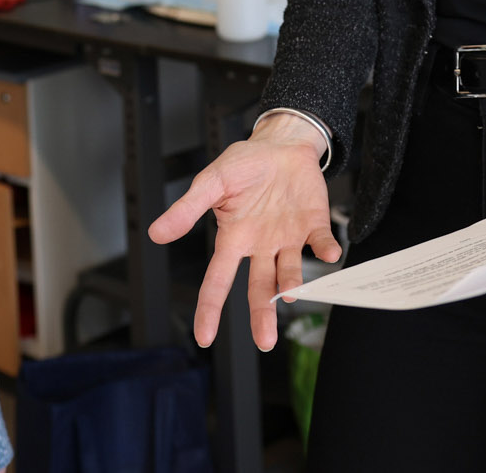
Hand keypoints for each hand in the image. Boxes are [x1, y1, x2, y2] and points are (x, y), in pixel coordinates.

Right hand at [148, 113, 340, 350]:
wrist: (281, 144)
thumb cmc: (245, 164)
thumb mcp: (211, 182)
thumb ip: (187, 209)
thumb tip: (156, 233)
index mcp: (234, 238)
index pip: (218, 280)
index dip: (210, 308)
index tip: (204, 336)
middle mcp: (261, 245)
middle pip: (260, 288)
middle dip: (262, 314)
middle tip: (264, 341)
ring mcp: (288, 238)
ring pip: (289, 271)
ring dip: (291, 284)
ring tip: (289, 294)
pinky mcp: (313, 225)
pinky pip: (320, 242)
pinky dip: (325, 249)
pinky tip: (329, 254)